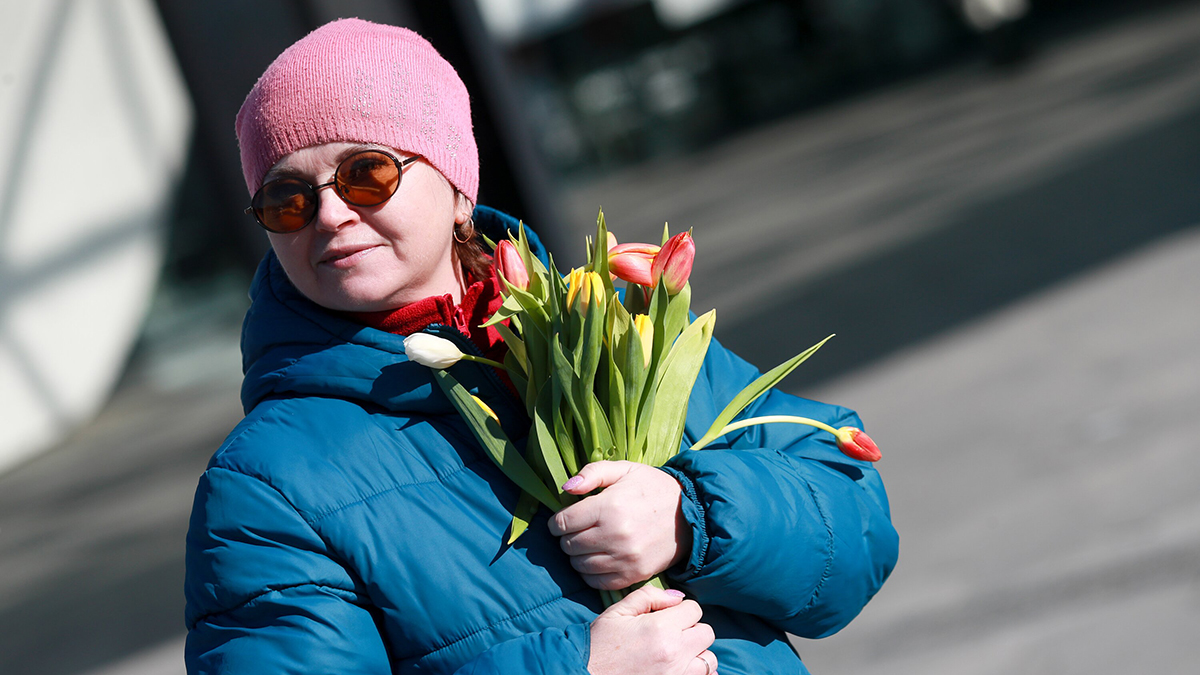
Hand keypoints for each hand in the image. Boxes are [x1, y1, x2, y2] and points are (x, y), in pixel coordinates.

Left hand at [549, 461, 692, 589]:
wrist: (691, 513)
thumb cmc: (653, 488)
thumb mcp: (625, 469)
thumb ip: (593, 473)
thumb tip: (565, 487)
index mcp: (610, 507)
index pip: (563, 522)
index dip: (556, 522)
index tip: (562, 520)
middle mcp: (615, 535)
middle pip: (568, 545)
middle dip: (566, 537)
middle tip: (577, 530)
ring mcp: (625, 559)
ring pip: (578, 565)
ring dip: (576, 555)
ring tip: (587, 543)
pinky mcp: (634, 575)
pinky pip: (596, 582)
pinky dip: (589, 573)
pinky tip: (595, 560)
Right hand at [589, 586, 716, 674]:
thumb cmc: (599, 645)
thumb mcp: (617, 612)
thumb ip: (649, 597)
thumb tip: (676, 597)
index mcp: (661, 628)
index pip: (694, 609)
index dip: (681, 609)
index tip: (667, 615)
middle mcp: (675, 653)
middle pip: (706, 633)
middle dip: (691, 629)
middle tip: (671, 633)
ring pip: (709, 659)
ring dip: (696, 653)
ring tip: (675, 653)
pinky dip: (695, 672)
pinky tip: (679, 667)